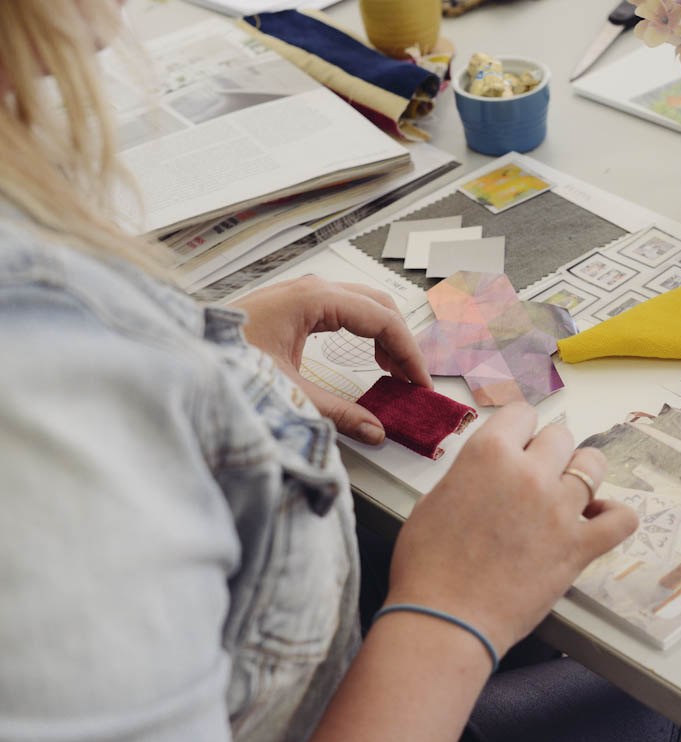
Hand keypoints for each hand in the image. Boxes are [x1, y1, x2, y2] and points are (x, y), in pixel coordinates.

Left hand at [231, 276, 431, 444]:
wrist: (178, 354)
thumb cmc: (221, 361)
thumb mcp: (287, 392)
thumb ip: (337, 413)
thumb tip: (375, 430)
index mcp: (312, 300)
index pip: (382, 320)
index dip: (409, 354)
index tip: (420, 383)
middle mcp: (310, 289)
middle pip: (379, 306)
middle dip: (402, 343)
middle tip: (413, 380)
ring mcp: (301, 293)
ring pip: (364, 304)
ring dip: (385, 335)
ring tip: (395, 371)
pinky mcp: (293, 305)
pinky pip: (345, 310)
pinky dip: (365, 332)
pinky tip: (369, 357)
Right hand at [386, 404, 637, 655]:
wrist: (445, 620)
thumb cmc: (428, 567)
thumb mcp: (433, 500)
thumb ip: (469, 475)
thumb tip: (487, 474)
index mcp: (488, 455)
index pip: (522, 413)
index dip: (519, 429)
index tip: (518, 442)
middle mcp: (529, 473)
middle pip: (560, 435)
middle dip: (548, 451)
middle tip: (535, 475)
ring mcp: (559, 509)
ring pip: (593, 464)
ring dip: (582, 474)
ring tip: (567, 492)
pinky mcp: (580, 546)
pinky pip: (622, 518)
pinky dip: (615, 515)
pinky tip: (598, 519)